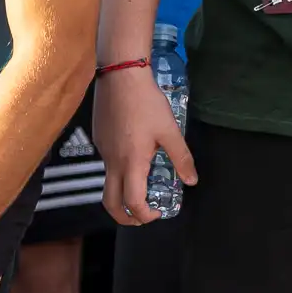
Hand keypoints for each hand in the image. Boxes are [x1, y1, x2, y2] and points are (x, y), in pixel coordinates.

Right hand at [93, 62, 192, 223]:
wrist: (120, 75)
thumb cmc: (146, 102)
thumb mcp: (170, 131)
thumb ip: (181, 158)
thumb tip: (191, 181)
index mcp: (132, 163)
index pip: (132, 202)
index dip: (144, 214)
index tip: (157, 212)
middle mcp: (112, 161)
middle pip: (110, 202)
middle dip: (124, 217)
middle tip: (141, 216)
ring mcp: (103, 151)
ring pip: (108, 182)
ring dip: (123, 192)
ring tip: (142, 184)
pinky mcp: (99, 139)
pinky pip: (107, 163)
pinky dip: (119, 171)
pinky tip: (134, 153)